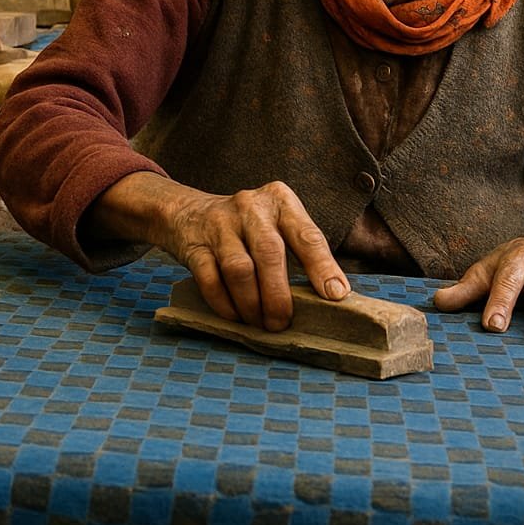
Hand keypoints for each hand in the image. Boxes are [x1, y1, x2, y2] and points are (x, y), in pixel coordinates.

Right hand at [162, 181, 350, 331]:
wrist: (189, 212)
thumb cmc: (246, 227)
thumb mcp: (276, 224)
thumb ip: (300, 250)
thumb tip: (330, 296)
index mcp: (280, 201)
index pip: (307, 235)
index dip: (322, 267)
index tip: (335, 294)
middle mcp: (250, 208)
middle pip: (270, 253)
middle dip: (278, 295)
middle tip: (282, 323)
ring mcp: (219, 224)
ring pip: (239, 269)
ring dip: (251, 303)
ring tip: (259, 323)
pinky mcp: (194, 244)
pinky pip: (210, 279)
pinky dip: (225, 303)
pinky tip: (235, 316)